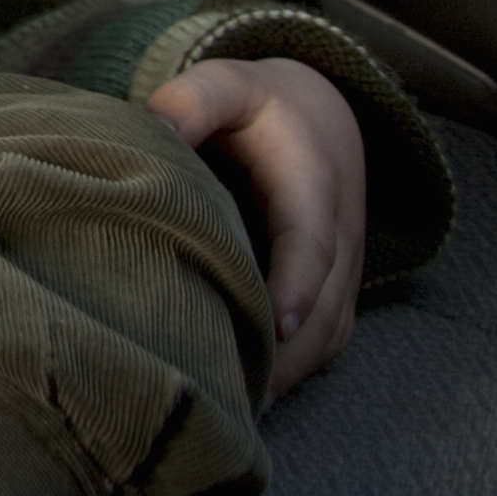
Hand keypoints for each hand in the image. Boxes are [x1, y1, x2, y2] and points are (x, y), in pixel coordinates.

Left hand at [145, 56, 366, 390]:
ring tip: (231, 412)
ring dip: (287, 376)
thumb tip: (154, 125)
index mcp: (314, 188)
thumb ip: (194, 99)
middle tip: (230, 396)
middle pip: (322, 310)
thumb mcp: (227, 83)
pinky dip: (292, 374)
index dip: (296, 286)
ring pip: (326, 339)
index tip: (275, 326)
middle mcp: (340, 239)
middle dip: (283, 355)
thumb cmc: (258, 105)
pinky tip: (246, 399)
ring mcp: (342, 274)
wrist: (320, 117)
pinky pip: (322, 345)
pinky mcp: (333, 295)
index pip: (312, 244)